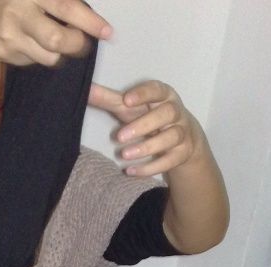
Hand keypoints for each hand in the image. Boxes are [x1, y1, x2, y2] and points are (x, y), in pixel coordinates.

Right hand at [0, 0, 111, 66]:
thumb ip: (52, 1)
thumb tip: (84, 14)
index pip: (66, 6)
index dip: (89, 21)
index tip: (106, 32)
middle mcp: (19, 12)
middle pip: (58, 39)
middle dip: (76, 44)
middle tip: (82, 43)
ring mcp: (10, 36)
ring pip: (48, 56)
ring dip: (60, 54)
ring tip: (62, 44)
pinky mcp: (4, 54)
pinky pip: (33, 61)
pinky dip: (40, 56)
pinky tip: (34, 44)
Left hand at [88, 80, 203, 176]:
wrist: (184, 138)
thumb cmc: (150, 117)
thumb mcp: (132, 108)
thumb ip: (109, 100)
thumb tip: (86, 90)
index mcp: (164, 96)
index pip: (157, 90)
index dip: (143, 94)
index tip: (126, 100)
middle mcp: (176, 112)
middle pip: (167, 113)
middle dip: (144, 125)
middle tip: (120, 136)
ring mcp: (182, 133)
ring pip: (171, 137)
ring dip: (147, 147)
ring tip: (124, 155)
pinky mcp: (182, 153)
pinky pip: (169, 161)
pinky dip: (150, 168)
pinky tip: (131, 171)